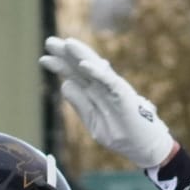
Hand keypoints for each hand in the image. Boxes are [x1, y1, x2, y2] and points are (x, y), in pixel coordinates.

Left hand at [40, 36, 174, 169]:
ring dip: (82, 56)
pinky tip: (85, 65)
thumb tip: (65, 85)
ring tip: (67, 44)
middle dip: (67, 55)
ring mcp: (115, 90)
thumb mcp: (94, 121)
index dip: (61, 66)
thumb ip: (81, 104)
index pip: (76, 75)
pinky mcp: (125, 96)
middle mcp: (105, 88)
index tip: (44, 58)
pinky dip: (98, 73)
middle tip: (49, 41)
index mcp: (97, 94)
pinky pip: (110, 82)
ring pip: (96, 69)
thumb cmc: (123, 134)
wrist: (146, 147)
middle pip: (83, 68)